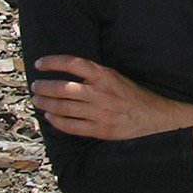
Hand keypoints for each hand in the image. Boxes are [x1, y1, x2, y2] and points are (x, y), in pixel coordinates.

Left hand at [30, 55, 192, 139]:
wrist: (157, 120)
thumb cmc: (136, 99)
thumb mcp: (118, 79)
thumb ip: (97, 77)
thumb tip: (71, 75)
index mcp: (106, 76)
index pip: (74, 64)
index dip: (53, 62)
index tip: (39, 64)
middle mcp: (101, 93)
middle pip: (63, 87)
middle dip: (44, 87)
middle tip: (35, 86)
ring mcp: (99, 112)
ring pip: (63, 107)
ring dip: (45, 104)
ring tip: (37, 101)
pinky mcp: (100, 130)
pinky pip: (70, 126)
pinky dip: (56, 121)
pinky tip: (49, 118)